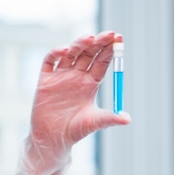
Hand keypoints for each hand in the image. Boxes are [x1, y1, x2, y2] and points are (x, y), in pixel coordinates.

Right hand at [16, 31, 130, 174]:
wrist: (53, 140)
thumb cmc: (76, 131)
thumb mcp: (95, 122)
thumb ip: (111, 118)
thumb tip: (128, 119)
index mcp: (91, 83)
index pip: (102, 61)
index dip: (110, 50)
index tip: (119, 39)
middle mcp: (77, 76)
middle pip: (89, 53)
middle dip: (99, 43)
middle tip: (109, 34)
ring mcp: (61, 76)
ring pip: (71, 54)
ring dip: (80, 44)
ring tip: (90, 38)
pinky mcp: (45, 80)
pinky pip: (50, 62)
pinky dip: (56, 54)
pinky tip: (65, 50)